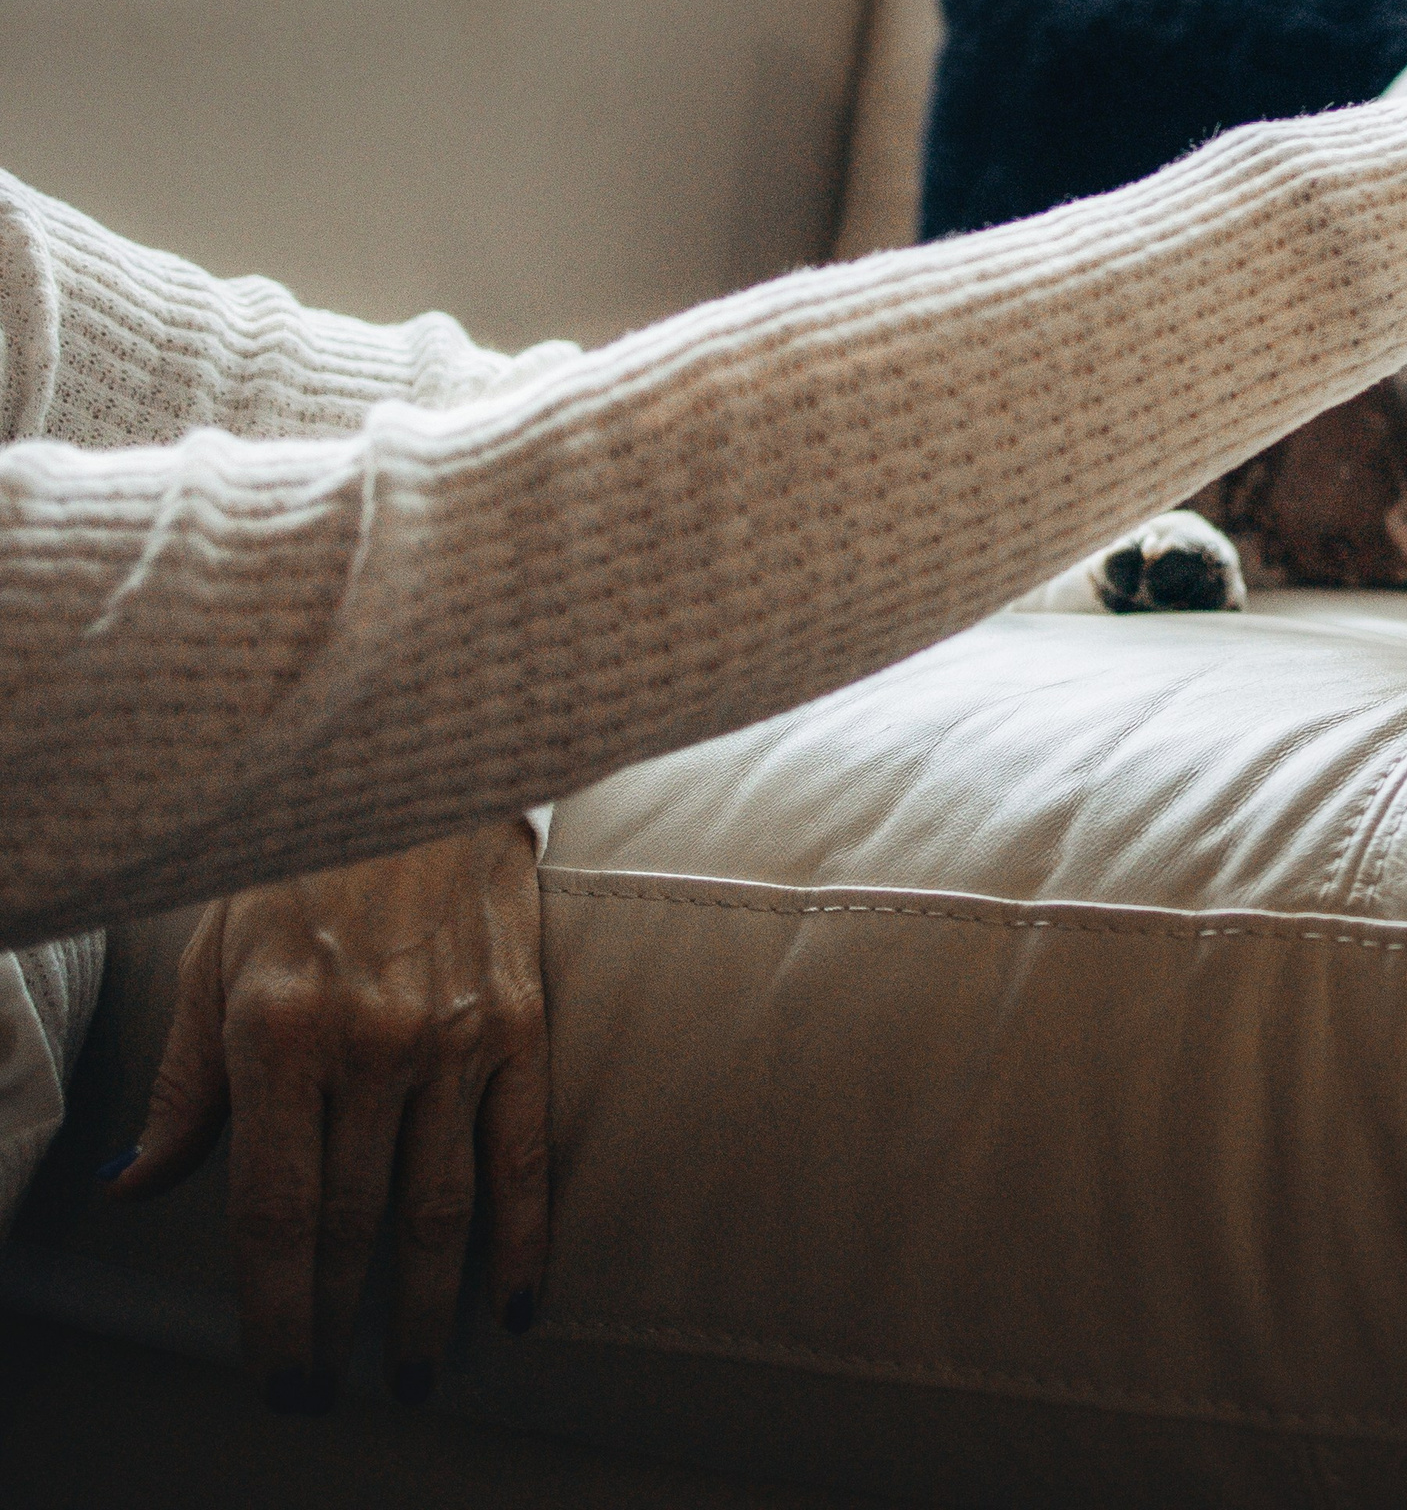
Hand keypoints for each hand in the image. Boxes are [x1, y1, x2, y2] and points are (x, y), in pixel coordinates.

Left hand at [109, 820, 547, 1411]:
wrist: (423, 763)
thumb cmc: (304, 860)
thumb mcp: (215, 955)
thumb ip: (184, 1080)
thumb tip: (136, 1184)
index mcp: (281, 1029)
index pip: (271, 1209)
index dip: (271, 1308)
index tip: (273, 1376)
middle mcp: (372, 1041)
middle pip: (353, 1224)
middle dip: (336, 1323)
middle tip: (328, 1391)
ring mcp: (456, 1034)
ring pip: (437, 1208)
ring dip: (423, 1308)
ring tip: (409, 1371)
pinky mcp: (520, 1019)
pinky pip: (521, 1151)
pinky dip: (522, 1238)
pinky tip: (515, 1302)